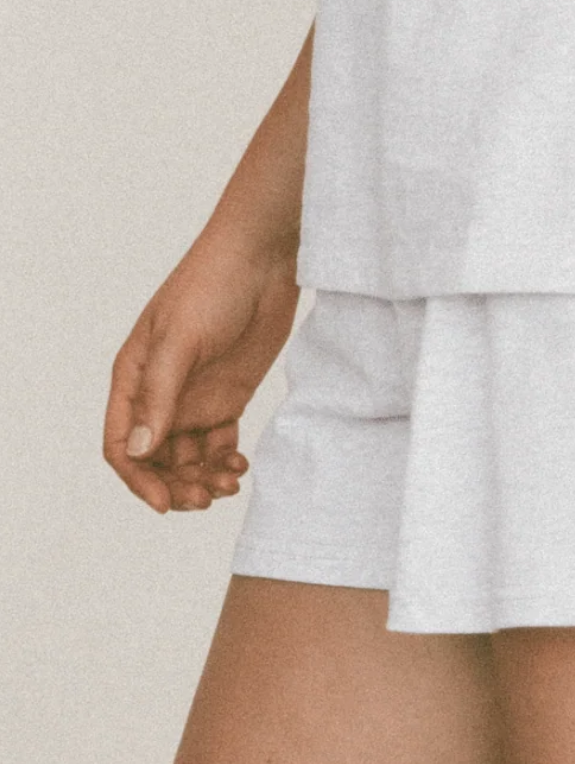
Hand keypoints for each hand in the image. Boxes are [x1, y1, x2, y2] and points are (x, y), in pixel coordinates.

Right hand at [103, 235, 300, 513]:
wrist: (263, 261)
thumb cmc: (213, 287)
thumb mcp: (182, 341)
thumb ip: (161, 396)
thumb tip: (140, 451)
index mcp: (134, 379)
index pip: (123, 445)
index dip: (139, 479)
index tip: (166, 502)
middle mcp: (160, 394)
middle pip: (158, 459)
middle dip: (178, 484)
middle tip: (207, 497)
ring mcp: (196, 397)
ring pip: (190, 456)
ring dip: (205, 477)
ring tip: (231, 481)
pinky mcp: (229, 396)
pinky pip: (220, 442)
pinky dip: (226, 460)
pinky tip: (241, 464)